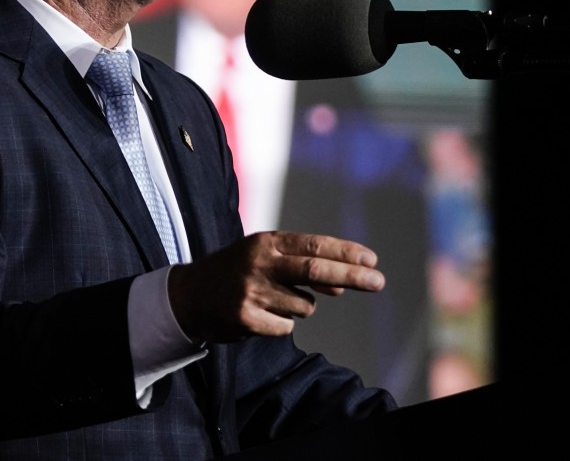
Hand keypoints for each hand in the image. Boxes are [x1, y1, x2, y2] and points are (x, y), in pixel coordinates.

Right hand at [167, 231, 384, 342]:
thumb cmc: (236, 271)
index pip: (312, 245)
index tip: (371, 260)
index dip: (344, 252)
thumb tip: (340, 289)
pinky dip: (280, 324)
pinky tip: (258, 315)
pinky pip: (286, 327)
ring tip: (270, 300)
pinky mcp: (245, 318)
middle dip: (350, 276)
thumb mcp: (265, 259)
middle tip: (379, 282)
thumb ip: (301, 267)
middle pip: (314, 270)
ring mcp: (251, 291)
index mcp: (264, 242)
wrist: (190, 295)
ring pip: (304, 307)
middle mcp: (258, 263)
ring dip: (299, 307)